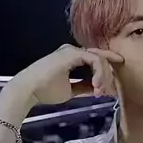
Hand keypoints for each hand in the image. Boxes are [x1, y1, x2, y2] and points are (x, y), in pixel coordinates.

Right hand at [9, 44, 123, 105]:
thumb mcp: (71, 90)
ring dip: (104, 76)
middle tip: (110, 92)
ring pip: (100, 59)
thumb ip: (85, 86)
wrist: (28, 90)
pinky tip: (96, 85)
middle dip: (108, 75)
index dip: (106, 73)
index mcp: (72, 58)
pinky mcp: (72, 53)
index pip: (96, 61)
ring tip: (100, 91)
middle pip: (100, 58)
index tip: (113, 87)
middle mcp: (73, 51)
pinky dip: (99, 73)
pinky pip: (95, 60)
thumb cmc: (45, 91)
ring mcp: (73, 50)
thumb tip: (99, 88)